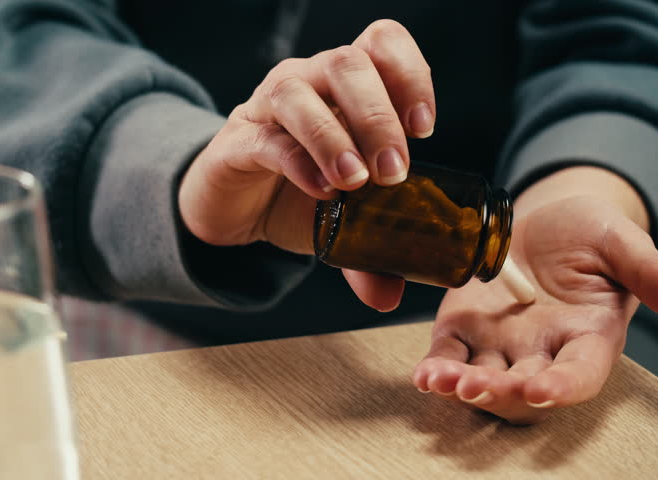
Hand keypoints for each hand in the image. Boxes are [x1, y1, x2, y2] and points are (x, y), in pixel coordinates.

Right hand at [178, 20, 434, 310]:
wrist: (233, 206)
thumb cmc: (296, 192)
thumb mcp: (341, 221)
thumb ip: (367, 254)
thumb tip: (390, 296)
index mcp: (345, 87)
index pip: (381, 43)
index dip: (409, 74)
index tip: (424, 127)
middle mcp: (309, 82)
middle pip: (347, 63)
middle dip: (378, 117)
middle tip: (394, 173)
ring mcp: (269, 107)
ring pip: (301, 91)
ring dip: (335, 136)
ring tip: (355, 183)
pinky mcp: (239, 140)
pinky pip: (268, 138)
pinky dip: (298, 162)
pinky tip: (319, 192)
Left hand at [412, 167, 657, 423]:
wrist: (544, 220)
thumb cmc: (589, 233)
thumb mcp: (621, 243)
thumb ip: (652, 272)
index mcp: (587, 337)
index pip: (580, 374)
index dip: (562, 386)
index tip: (541, 389)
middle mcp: (542, 350)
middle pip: (523, 389)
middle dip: (501, 392)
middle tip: (478, 386)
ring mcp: (500, 342)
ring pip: (481, 378)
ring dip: (461, 386)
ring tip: (441, 381)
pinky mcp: (464, 327)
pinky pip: (449, 355)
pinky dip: (436, 367)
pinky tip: (424, 374)